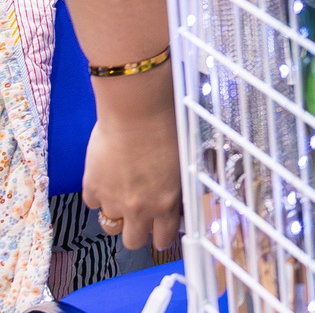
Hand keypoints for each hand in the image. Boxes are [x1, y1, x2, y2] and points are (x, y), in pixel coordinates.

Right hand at [86, 87, 182, 251]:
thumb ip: (177, 186)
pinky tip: (108, 175)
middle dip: (138, 231)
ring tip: (123, 193)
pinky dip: (99, 193)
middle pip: (133, 242)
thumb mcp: (184, 161)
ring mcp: (112, 199)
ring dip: (117, 213)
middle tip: (141, 214)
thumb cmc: (169, 127)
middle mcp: (139, 208)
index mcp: (167, 202)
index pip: (163, 239)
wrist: (137, 111)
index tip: (162, 229)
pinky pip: (93, 202)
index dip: (162, 235)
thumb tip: (177, 196)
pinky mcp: (91, 187)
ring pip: (110, 225)